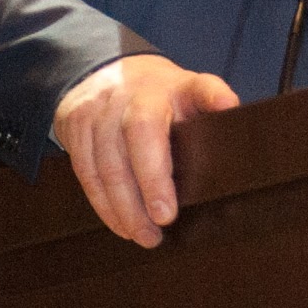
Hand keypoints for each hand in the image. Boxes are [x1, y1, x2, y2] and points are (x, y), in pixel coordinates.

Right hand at [51, 53, 242, 245]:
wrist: (103, 72)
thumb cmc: (157, 97)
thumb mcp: (190, 92)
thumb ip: (213, 106)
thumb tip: (234, 120)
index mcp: (172, 85)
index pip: (198, 88)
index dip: (213, 97)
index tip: (226, 112)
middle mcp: (131, 92)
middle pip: (139, 133)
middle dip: (151, 181)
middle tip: (165, 220)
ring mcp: (98, 108)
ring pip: (107, 161)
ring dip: (125, 206)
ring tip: (145, 236)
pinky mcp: (74, 127)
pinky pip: (86, 172)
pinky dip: (104, 204)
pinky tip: (121, 225)